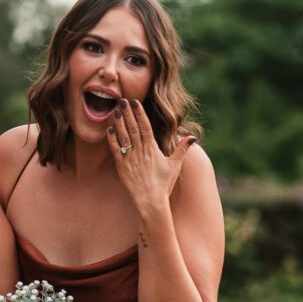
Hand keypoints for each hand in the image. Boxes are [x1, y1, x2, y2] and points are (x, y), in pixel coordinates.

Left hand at [104, 102, 180, 220]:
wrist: (151, 201)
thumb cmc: (164, 184)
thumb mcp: (175, 165)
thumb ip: (182, 149)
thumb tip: (192, 138)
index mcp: (152, 149)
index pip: (145, 126)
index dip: (139, 114)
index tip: (135, 102)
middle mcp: (140, 152)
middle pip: (133, 128)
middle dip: (127, 113)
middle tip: (122, 100)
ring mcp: (130, 159)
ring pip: (123, 137)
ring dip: (119, 123)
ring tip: (116, 110)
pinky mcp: (122, 167)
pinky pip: (116, 150)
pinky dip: (112, 139)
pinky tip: (110, 129)